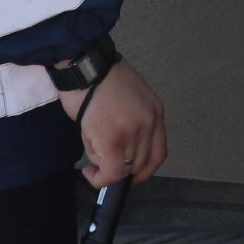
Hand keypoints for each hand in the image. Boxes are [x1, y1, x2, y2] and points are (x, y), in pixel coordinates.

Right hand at [60, 61, 166, 187]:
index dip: (145, 170)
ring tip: (91, 153)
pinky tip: (89, 171)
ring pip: (124, 168)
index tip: (130, 174)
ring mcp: (133, 132)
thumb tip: (121, 151)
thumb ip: (132, 123)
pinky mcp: (113, 140)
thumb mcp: (129, 99)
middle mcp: (149, 124)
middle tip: (102, 165)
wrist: (83, 65)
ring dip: (105, 168)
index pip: (159, 153)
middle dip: (121, 169)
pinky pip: (111, 171)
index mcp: (155, 112)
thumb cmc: (98, 78)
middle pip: (141, 163)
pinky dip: (99, 178)